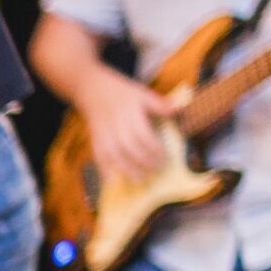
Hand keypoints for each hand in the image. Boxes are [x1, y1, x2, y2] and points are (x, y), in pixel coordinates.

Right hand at [78, 69, 176, 185]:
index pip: (142, 134)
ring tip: (139, 180)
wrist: (91, 89)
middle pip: (128, 147)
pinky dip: (103, 169)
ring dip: (126, 169)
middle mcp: (116, 123)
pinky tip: (111, 181)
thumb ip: (159, 104)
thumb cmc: (121, 92)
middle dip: (143, 161)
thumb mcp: (142, 93)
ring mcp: (103, 132)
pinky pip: (98, 155)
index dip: (154, 148)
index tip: (165, 158)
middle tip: (156, 171)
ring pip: (113, 154)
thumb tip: (179, 109)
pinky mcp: (94, 138)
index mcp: (129, 112)